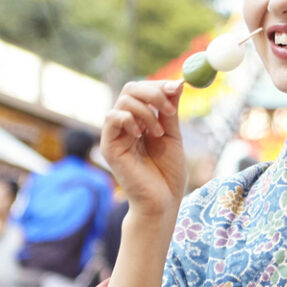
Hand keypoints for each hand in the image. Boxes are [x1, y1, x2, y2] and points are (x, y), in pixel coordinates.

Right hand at [101, 80, 185, 223]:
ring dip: (146, 111)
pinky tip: (142, 134)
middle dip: (153, 92)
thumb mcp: (173, 136)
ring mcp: (115, 135)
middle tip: (169, 107)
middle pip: (130, 89)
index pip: (143, 90)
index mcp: (140, 120)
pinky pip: (111, 118)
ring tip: (159, 133)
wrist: (162, 202)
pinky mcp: (108, 147)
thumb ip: (170, 111)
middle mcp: (125, 125)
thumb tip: (178, 83)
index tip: (178, 87)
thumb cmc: (168, 174)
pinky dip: (129, 119)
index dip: (159, 85)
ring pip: (123, 101)